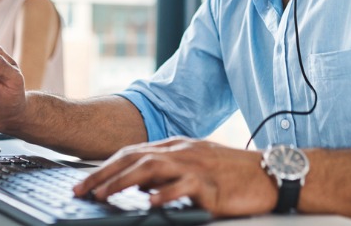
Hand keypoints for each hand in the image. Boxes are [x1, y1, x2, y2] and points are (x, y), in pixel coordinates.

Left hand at [73, 137, 277, 217]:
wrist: (270, 173)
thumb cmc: (234, 173)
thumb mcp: (196, 166)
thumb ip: (168, 171)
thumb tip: (138, 184)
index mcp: (177, 146)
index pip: (133, 153)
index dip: (106, 167)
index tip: (85, 183)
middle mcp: (182, 151)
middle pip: (134, 158)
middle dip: (104, 175)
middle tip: (81, 191)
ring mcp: (196, 165)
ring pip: (151, 168)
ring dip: (123, 182)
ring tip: (104, 196)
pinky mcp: (211, 184)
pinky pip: (184, 187)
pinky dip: (165, 194)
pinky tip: (149, 203)